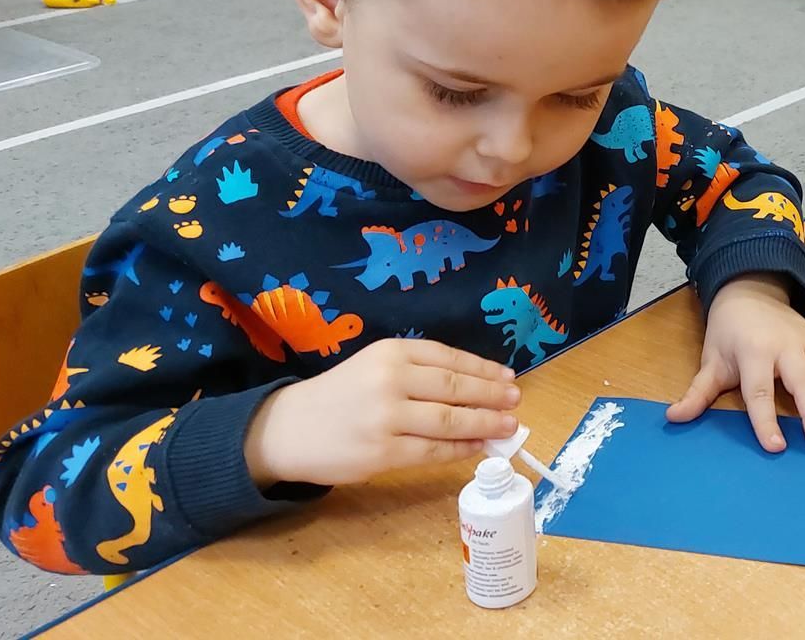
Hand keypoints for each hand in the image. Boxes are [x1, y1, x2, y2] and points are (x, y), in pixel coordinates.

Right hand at [245, 338, 519, 485]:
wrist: (288, 430)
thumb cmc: (340, 396)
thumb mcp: (374, 367)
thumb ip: (418, 372)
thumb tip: (479, 387)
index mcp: (390, 352)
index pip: (450, 358)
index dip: (484, 370)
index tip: (508, 378)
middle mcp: (390, 380)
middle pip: (456, 388)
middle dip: (492, 396)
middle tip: (515, 402)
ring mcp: (386, 418)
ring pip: (450, 421)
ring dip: (485, 424)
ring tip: (507, 426)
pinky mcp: (382, 452)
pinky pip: (433, 451)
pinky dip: (461, 449)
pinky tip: (477, 447)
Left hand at [666, 274, 804, 451]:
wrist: (751, 291)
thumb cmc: (729, 331)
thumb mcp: (711, 360)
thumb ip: (698, 392)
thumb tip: (674, 417)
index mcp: (754, 351)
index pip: (760, 392)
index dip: (766, 420)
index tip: (776, 447)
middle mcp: (784, 346)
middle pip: (802, 382)